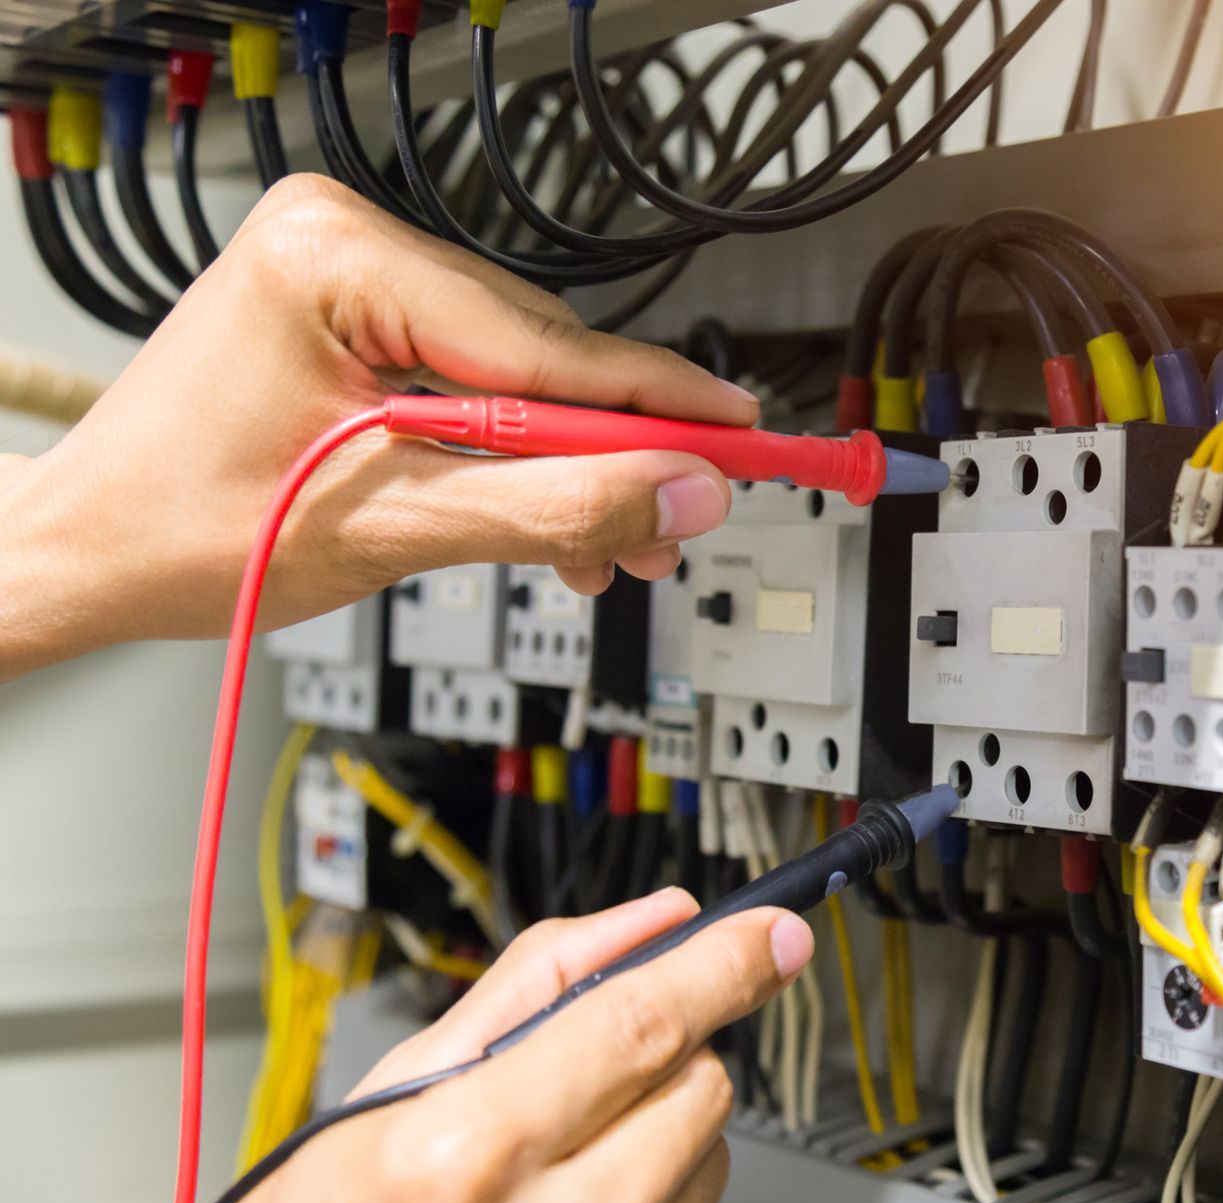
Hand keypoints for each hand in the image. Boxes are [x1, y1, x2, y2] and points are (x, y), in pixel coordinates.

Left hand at [0, 175, 753, 677]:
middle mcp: (342, 242)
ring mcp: (349, 277)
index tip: (748, 436)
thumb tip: (681, 492)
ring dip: (571, 469)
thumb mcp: (393, 528)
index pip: (542, 343)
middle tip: (680, 525)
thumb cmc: (182, 532)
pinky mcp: (357, 318)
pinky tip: (552, 518)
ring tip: (613, 549)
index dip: (659, 403)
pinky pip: (475, 385)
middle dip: (613, 456)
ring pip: (520, 380)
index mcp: (333, 257)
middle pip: (542, 359)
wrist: (88, 553)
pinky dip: (518, 458)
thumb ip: (555, 509)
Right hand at [188, 889, 814, 1202]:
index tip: (774, 932)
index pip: (644, 1023)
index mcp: (470, 1155)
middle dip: (665, 1050)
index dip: (724, 962)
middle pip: (698, 1082)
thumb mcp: (395, 1086)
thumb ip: (540, 986)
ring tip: (554, 1161)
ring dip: (658, 1130)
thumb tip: (656, 923)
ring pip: (709, 1151)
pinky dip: (654, 1197)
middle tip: (582, 1073)